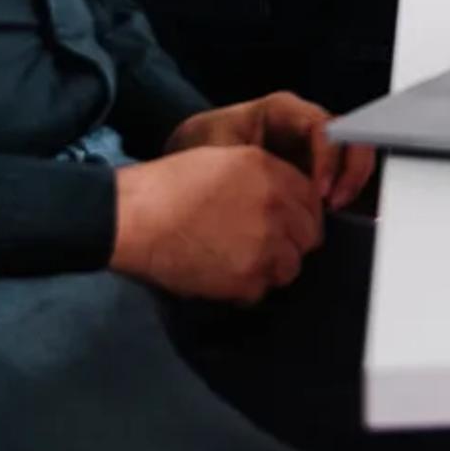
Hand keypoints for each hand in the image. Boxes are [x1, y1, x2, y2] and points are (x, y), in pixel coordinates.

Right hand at [109, 145, 323, 303]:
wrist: (137, 219)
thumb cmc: (171, 184)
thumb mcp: (226, 160)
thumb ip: (264, 177)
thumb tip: (283, 201)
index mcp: (271, 174)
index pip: (312, 201)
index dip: (302, 214)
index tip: (289, 223)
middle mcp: (277, 209)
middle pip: (308, 237)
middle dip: (292, 242)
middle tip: (265, 245)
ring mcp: (265, 247)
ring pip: (290, 267)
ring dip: (273, 267)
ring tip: (244, 262)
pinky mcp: (247, 280)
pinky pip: (261, 290)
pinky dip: (247, 288)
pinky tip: (224, 276)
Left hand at [165, 92, 374, 211]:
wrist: (188, 157)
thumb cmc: (201, 146)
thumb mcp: (216, 151)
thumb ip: (242, 166)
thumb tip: (267, 190)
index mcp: (282, 111)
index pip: (322, 125)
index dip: (328, 157)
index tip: (320, 190)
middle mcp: (303, 125)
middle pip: (350, 136)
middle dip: (351, 171)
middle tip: (335, 203)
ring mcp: (311, 148)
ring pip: (352, 157)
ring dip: (351, 186)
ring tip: (331, 214)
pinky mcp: (312, 170)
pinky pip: (340, 178)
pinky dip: (341, 197)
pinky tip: (325, 218)